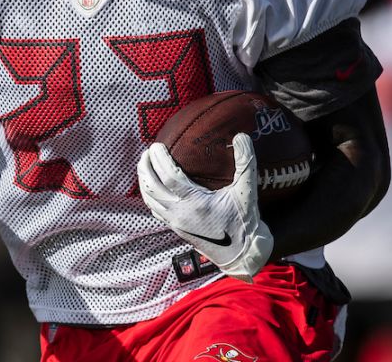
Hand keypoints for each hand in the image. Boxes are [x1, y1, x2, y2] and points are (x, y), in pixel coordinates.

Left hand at [137, 133, 273, 281]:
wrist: (242, 255)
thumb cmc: (244, 223)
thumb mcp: (247, 191)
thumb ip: (246, 163)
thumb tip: (242, 136)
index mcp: (195, 202)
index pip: (168, 176)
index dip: (159, 159)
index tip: (156, 144)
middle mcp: (180, 213)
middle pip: (151, 186)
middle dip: (145, 166)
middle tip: (148, 151)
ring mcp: (175, 222)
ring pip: (149, 198)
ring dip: (144, 180)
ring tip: (145, 164)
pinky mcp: (175, 228)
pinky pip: (154, 209)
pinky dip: (148, 195)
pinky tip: (151, 186)